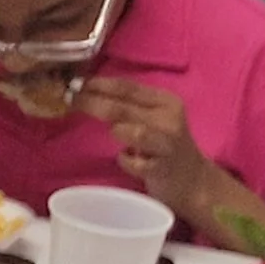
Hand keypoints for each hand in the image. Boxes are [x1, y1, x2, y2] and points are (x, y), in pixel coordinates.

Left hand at [75, 78, 217, 222]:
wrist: (191, 179)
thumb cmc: (164, 145)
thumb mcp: (154, 118)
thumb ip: (129, 107)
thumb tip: (90, 94)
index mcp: (166, 101)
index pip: (129, 87)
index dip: (102, 84)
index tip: (78, 84)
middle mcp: (169, 119)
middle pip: (125, 108)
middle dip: (94, 103)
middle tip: (72, 102)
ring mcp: (168, 145)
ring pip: (135, 132)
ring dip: (118, 131)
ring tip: (115, 134)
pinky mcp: (163, 168)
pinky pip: (135, 163)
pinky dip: (125, 160)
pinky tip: (127, 159)